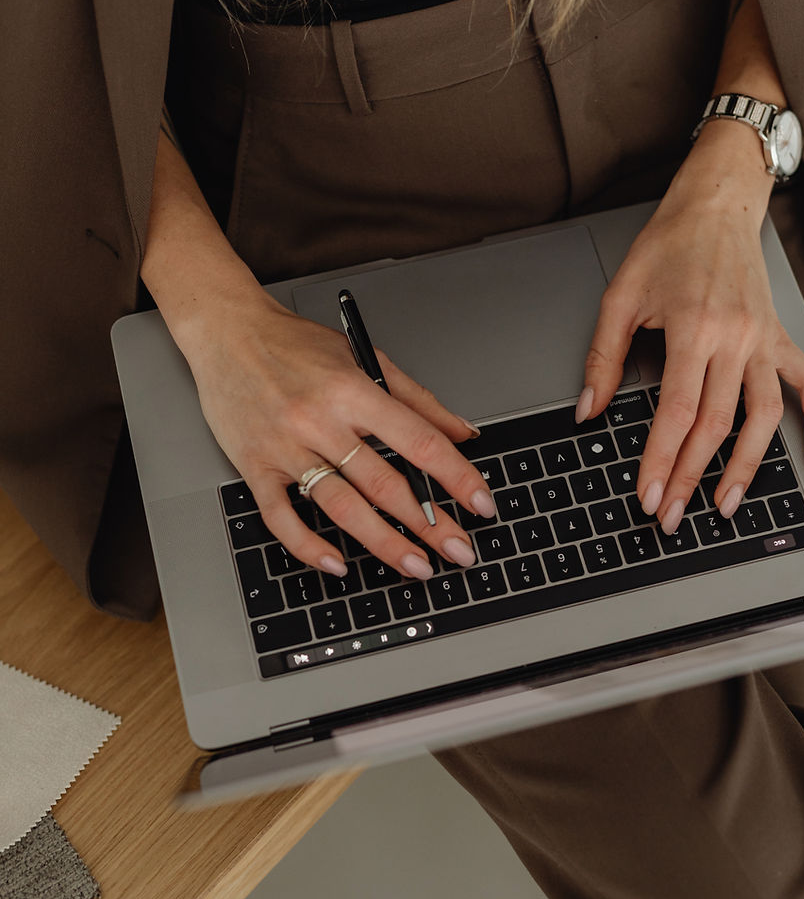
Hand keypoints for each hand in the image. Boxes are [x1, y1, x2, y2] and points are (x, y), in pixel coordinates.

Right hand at [182, 293, 495, 579]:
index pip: (418, 441)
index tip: (480, 502)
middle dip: (430, 524)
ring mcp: (285, 447)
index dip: (455, 476)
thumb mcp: (364, 357)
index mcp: (352, 390)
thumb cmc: (293, 344)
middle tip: (459, 550)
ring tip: (416, 565)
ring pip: (341, 507)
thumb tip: (462, 432)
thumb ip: (416, 399)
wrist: (227, 333)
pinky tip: (338, 564)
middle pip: (384, 484)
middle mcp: (320, 420)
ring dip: (383, 544)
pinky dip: (309, 546)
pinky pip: (281, 516)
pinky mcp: (254, 466)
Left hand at [577, 133, 803, 534]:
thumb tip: (587, 412)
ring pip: (765, 416)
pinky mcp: (780, 336)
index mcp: (694, 327)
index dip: (661, 460)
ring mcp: (764, 339)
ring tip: (726, 505)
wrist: (716, 205)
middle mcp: (736, 337)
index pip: (678, 411)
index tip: (649, 495)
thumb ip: (603, 358)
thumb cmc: (667, 245)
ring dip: (748, 467)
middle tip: (671, 516)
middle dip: (691, 476)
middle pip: (718, 424)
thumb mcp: (620, 295)